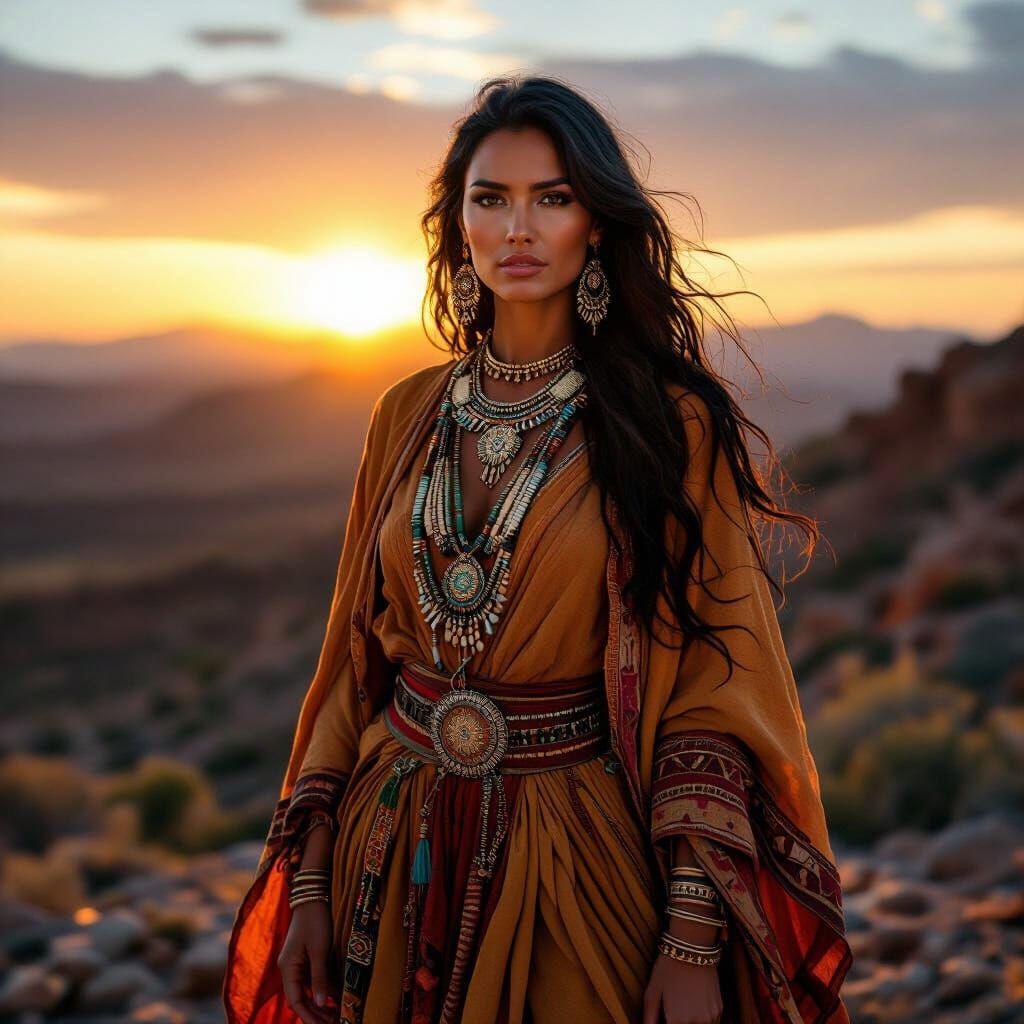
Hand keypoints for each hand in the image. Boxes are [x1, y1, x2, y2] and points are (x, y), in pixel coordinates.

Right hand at [277, 900, 336, 1023]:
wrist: (314, 894)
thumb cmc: (315, 920)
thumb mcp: (319, 949)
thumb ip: (319, 977)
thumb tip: (320, 1003)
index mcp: (288, 968)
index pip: (295, 1000)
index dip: (309, 1016)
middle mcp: (290, 968)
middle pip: (301, 998)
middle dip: (316, 1013)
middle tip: (335, 1022)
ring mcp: (298, 962)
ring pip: (309, 990)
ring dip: (321, 1003)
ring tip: (338, 1013)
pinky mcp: (307, 956)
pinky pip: (314, 978)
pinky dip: (324, 988)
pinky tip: (336, 996)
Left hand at [643, 952, 723, 1023]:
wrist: (692, 947)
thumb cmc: (668, 968)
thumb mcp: (652, 991)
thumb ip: (649, 1017)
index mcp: (677, 1021)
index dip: (666, 1023)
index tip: (665, 1016)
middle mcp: (696, 1023)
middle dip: (678, 1022)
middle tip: (672, 1010)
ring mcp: (710, 1017)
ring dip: (691, 1022)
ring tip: (683, 1005)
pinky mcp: (719, 1010)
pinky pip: (710, 1023)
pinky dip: (702, 1020)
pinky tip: (693, 1004)